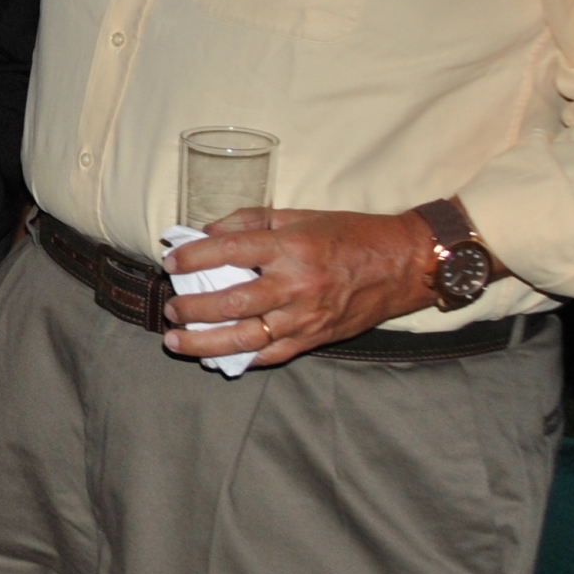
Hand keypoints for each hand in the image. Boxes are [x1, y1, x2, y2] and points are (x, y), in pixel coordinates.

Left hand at [158, 207, 434, 365]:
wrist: (401, 265)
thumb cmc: (349, 235)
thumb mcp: (299, 216)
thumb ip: (250, 220)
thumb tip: (208, 232)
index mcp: (291, 246)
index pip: (230, 251)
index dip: (194, 257)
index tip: (172, 261)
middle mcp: (296, 283)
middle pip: (231, 301)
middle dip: (193, 307)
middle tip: (172, 308)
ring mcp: (306, 316)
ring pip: (245, 337)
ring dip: (205, 342)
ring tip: (177, 341)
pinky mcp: (315, 338)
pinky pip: (271, 354)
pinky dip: (241, 358)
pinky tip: (216, 357)